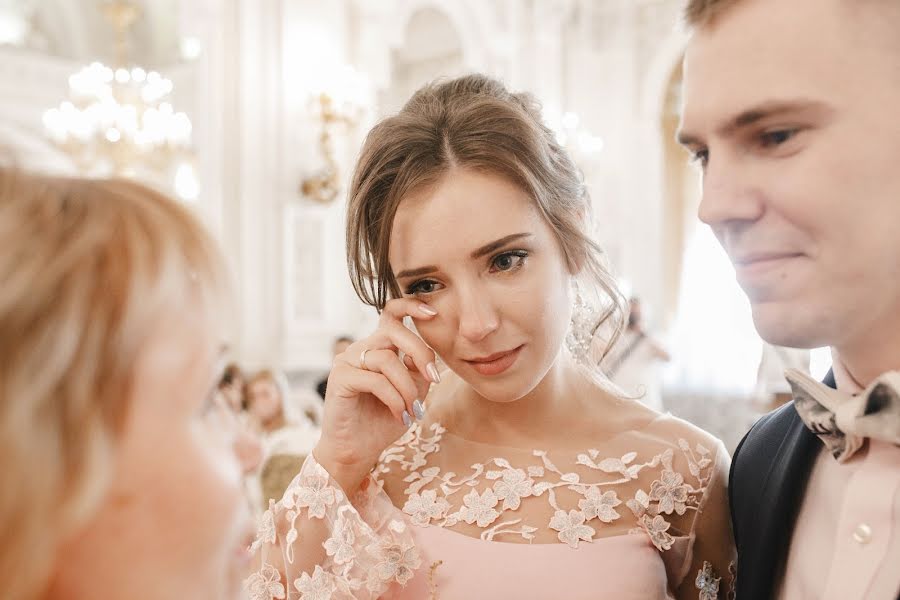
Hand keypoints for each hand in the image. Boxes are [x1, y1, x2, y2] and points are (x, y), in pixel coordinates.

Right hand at [314, 298, 439, 491]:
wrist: (357, 451)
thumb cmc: (383, 421)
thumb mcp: (412, 394)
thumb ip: (419, 372)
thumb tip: (426, 357)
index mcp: (379, 348)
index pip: (391, 314)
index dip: (410, 306)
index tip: (434, 313)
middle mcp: (361, 349)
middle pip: (392, 331)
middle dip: (419, 352)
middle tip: (433, 377)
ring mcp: (347, 361)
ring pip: (386, 359)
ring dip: (406, 387)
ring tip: (413, 410)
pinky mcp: (340, 378)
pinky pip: (375, 380)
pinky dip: (394, 398)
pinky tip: (400, 415)